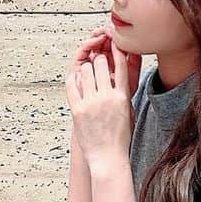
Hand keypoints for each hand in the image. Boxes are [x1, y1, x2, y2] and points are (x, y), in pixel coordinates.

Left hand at [66, 25, 139, 172]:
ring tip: (86, 71)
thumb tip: (118, 78)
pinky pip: (71, 85)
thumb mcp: (128, 112)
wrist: (108, 158)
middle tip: (96, 61)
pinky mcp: (77, 110)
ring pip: (85, 71)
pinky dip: (73, 79)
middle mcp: (107, 97)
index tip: (113, 44)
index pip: (121, 65)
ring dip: (85, 68)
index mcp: (123, 97)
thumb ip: (123, 94)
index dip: (117, 51)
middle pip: (100, 64)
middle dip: (98, 60)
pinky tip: (75, 79)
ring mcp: (91, 103)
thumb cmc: (120, 137)